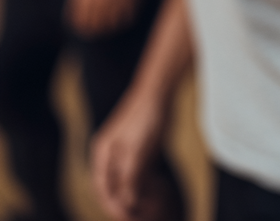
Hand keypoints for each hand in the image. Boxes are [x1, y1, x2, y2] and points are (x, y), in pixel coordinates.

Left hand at [66, 0, 144, 35]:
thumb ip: (77, 1)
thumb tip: (76, 21)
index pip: (80, 22)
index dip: (83, 27)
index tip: (88, 26)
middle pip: (96, 26)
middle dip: (97, 28)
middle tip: (101, 24)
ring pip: (112, 25)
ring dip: (112, 24)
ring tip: (112, 19)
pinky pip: (128, 18)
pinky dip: (125, 18)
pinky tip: (123, 11)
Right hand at [91, 90, 167, 219]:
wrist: (160, 89)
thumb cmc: (146, 117)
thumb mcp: (137, 149)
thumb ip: (130, 176)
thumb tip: (127, 202)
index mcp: (102, 154)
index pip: (104, 190)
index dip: (116, 208)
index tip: (132, 218)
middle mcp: (110, 154)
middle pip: (115, 187)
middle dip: (129, 204)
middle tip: (145, 215)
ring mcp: (125, 150)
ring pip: (129, 180)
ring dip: (140, 194)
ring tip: (156, 203)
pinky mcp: (140, 147)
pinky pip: (140, 171)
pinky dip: (147, 182)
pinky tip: (159, 188)